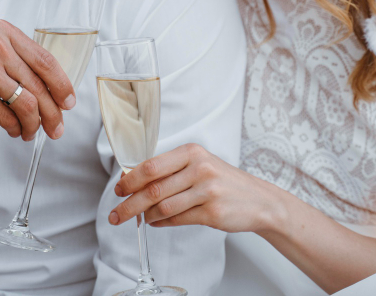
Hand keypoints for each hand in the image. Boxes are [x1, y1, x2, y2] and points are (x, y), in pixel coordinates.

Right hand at [0, 18, 75, 140]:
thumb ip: (12, 56)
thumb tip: (44, 85)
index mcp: (3, 33)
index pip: (46, 60)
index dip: (62, 84)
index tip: (69, 101)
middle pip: (40, 86)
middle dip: (54, 112)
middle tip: (57, 126)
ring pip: (29, 105)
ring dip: (35, 124)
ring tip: (32, 132)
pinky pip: (8, 118)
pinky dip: (16, 128)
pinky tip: (14, 131)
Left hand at [108, 143, 278, 233]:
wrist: (259, 199)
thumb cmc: (224, 181)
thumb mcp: (200, 164)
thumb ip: (170, 169)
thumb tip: (134, 180)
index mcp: (192, 152)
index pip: (151, 166)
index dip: (130, 180)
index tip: (118, 190)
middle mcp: (199, 168)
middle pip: (153, 189)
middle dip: (129, 204)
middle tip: (116, 214)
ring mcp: (207, 191)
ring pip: (163, 207)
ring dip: (146, 216)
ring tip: (139, 219)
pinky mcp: (212, 212)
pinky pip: (177, 219)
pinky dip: (161, 222)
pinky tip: (156, 222)